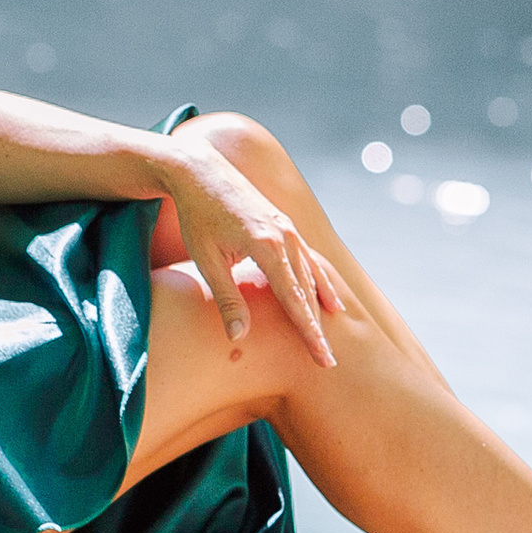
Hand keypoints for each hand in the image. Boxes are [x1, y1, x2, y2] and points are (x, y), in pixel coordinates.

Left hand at [166, 145, 344, 365]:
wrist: (199, 170)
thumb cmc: (197, 216)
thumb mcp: (206, 259)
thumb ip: (226, 298)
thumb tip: (240, 336)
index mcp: (267, 247)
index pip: (294, 301)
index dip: (308, 333)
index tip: (322, 358)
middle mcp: (286, 238)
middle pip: (308, 292)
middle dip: (318, 328)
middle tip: (328, 362)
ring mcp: (288, 229)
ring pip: (312, 274)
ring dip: (324, 306)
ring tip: (334, 334)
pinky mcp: (284, 225)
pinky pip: (309, 259)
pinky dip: (321, 281)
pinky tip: (330, 299)